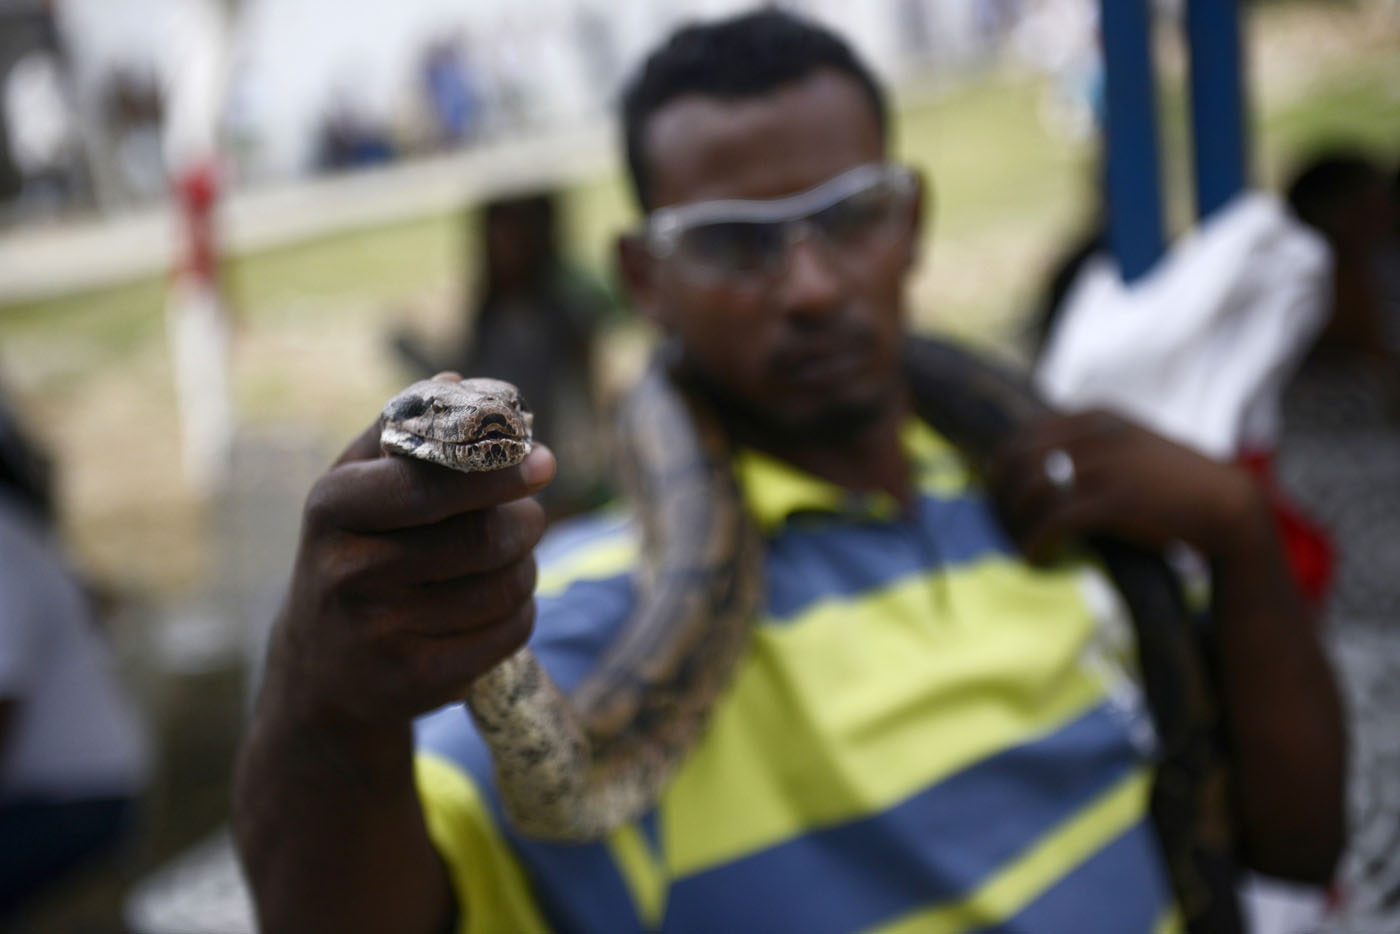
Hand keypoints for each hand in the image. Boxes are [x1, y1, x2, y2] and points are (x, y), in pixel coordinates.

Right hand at [265, 420, 555, 730]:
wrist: (323, 667)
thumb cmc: (356, 551)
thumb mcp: (358, 487)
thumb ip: (406, 431)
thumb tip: (459, 383)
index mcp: (333, 506)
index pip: (429, 482)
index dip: (496, 472)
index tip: (544, 463)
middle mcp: (346, 571)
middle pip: (482, 539)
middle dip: (523, 522)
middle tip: (529, 515)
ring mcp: (377, 632)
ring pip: (504, 585)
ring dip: (525, 567)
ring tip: (508, 560)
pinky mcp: (413, 680)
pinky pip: (507, 632)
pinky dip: (521, 612)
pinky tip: (498, 604)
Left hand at [985, 410, 1263, 563]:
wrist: (1223, 504)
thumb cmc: (1171, 480)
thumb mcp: (1129, 442)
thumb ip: (1088, 441)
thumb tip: (1036, 460)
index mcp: (1097, 415)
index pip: (1025, 432)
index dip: (1002, 462)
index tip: (996, 486)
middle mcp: (1096, 435)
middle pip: (1019, 459)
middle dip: (1001, 491)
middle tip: (999, 517)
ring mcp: (1105, 467)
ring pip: (1031, 490)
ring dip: (1015, 519)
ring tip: (1018, 538)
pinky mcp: (1113, 503)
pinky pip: (1054, 523)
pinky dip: (1036, 542)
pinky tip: (1034, 557)